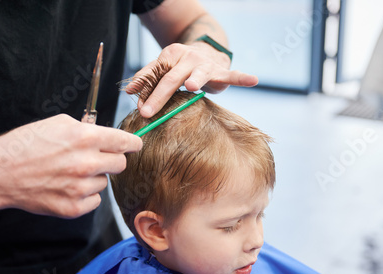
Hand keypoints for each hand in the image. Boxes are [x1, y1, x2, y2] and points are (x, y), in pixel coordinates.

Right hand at [0, 114, 142, 217]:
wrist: (0, 172)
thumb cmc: (27, 145)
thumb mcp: (58, 124)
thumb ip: (87, 129)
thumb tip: (108, 135)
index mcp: (85, 138)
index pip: (126, 142)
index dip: (133, 143)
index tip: (135, 145)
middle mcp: (86, 163)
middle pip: (121, 164)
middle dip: (112, 159)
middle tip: (97, 158)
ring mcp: (80, 187)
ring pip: (105, 182)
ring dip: (94, 177)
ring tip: (70, 173)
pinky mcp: (74, 207)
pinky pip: (95, 200)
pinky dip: (85, 195)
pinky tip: (67, 187)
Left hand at [125, 42, 258, 117]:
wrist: (206, 52)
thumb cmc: (180, 66)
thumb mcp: (162, 68)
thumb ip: (147, 78)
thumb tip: (129, 91)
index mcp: (170, 55)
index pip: (156, 75)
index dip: (147, 92)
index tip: (140, 109)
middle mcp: (187, 57)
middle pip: (171, 78)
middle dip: (159, 96)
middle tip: (148, 112)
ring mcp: (205, 64)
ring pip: (198, 75)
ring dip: (195, 80)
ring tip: (191, 87)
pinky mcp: (221, 71)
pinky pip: (233, 75)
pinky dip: (242, 77)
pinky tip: (253, 80)